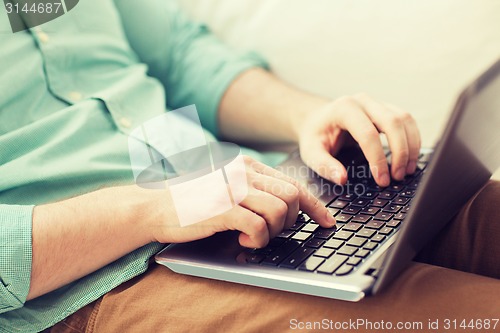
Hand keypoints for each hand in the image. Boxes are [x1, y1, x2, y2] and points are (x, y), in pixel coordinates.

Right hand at [151, 156, 335, 247]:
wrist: (155, 206)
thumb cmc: (193, 202)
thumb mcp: (228, 189)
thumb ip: (255, 191)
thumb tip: (289, 208)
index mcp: (247, 166)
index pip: (293, 182)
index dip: (315, 205)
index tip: (327, 221)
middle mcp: (243, 173)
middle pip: (292, 196)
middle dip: (293, 221)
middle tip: (274, 232)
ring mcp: (232, 189)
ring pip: (280, 211)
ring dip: (275, 231)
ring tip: (256, 237)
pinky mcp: (222, 208)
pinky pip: (259, 227)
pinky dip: (258, 240)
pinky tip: (244, 241)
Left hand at [297, 94, 420, 185]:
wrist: (316, 119)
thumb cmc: (315, 135)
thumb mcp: (310, 152)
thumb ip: (324, 165)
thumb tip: (342, 179)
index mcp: (344, 108)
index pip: (368, 134)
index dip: (378, 158)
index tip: (382, 179)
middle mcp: (363, 101)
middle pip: (392, 122)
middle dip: (400, 152)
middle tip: (397, 177)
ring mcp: (376, 103)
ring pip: (404, 119)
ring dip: (411, 146)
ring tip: (407, 170)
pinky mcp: (385, 109)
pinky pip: (406, 121)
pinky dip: (412, 140)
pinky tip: (409, 159)